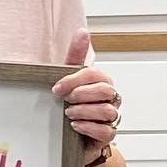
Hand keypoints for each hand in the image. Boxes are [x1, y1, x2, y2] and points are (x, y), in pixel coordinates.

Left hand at [51, 29, 120, 149]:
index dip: (75, 80)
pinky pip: (106, 131)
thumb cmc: (70, 102)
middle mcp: (109, 98)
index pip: (96, 74)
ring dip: (84, 111)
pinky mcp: (106, 134)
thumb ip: (75, 55)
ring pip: (107, 111)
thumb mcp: (67, 78)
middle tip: (66, 100)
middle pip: (106, 90)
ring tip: (68, 114)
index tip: (57, 88)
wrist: (68, 132)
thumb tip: (83, 31)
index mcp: (100, 81)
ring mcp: (110, 116)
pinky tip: (75, 126)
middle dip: (82, 94)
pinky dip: (89, 127)